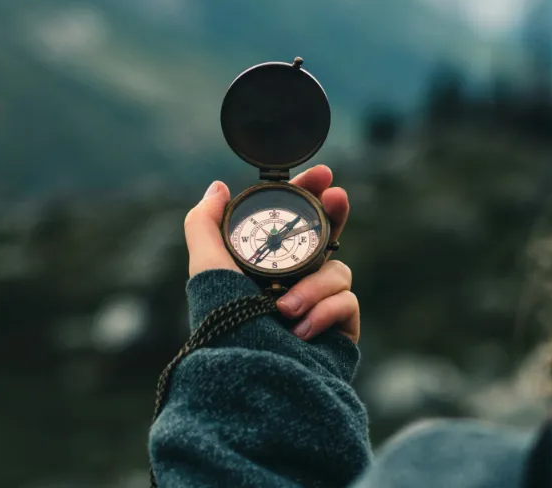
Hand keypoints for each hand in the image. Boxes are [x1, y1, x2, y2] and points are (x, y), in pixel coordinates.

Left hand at [183, 165, 357, 342]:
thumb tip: (218, 187)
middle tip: (337, 196)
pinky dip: (323, 311)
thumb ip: (205, 223)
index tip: (321, 173)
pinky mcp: (340, 329)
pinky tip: (301, 331)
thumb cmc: (226, 324)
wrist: (251, 376)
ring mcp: (318, 306)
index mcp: (265, 268)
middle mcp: (293, 284)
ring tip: (285, 310)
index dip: (309, 195)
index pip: (293, 223)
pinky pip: (347, 301)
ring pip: (336, 270)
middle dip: (334, 214)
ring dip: (312, 285)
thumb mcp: (206, 267)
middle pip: (327, 238)